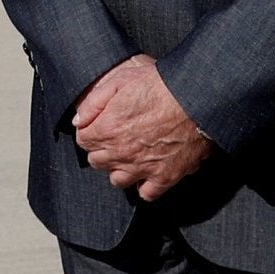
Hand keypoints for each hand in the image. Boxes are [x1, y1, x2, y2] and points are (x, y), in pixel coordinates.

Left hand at [71, 55, 212, 200]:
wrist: (196, 99)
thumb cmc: (160, 85)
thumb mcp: (121, 80)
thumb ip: (94, 102)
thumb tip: (78, 120)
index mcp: (108, 129)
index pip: (83, 140)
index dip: (90, 131)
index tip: (99, 125)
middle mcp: (121, 153)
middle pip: (97, 161)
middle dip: (102, 149)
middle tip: (115, 138)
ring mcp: (143, 168)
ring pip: (118, 180)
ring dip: (120, 169)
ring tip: (130, 156)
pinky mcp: (165, 177)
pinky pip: (146, 193)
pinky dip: (145, 185)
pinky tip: (148, 172)